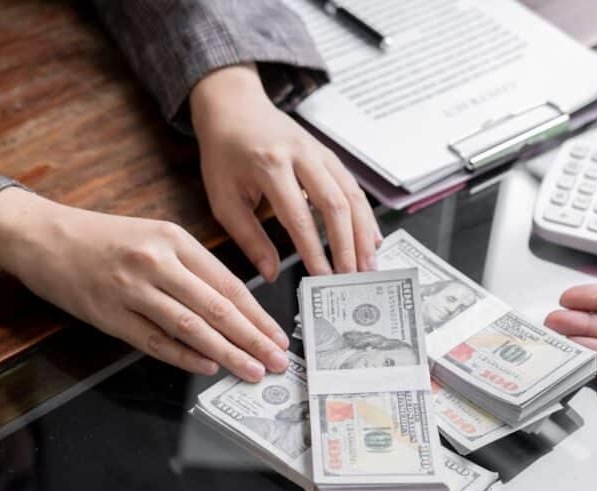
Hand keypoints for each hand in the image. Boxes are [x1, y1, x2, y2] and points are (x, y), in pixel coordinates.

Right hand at [0, 187, 288, 379]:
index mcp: (173, 239)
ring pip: (190, 328)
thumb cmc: (104, 238)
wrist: (42, 236)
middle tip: (277, 362)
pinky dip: (185, 356)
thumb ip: (192, 268)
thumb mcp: (154, 236)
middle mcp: (155, 263)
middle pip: (216, 309)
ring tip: (253, 371)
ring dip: (227, 353)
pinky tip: (209, 367)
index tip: (279, 337)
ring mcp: (131, 290)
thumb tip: (235, 307)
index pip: (228, 285)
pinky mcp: (109, 315)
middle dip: (253, 340)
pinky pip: (155, 341)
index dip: (258, 316)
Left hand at [189, 65, 380, 280]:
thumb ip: (248, 238)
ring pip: (351, 195)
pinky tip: (372, 239)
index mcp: (270, 166)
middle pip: (334, 204)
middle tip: (353, 277)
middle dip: (347, 245)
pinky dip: (365, 215)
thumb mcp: (224, 198)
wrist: (234, 107)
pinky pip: (353, 186)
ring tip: (368, 264)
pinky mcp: (328, 154)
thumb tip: (271, 273)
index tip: (322, 276)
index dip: (313, 249)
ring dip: (363, 233)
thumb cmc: (225, 155)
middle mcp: (300, 155)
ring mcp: (319, 152)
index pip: (298, 216)